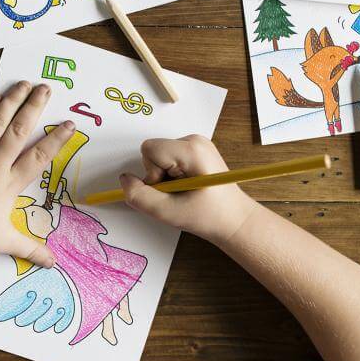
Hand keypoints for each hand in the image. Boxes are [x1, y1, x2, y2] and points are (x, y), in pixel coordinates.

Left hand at [0, 82, 74, 267]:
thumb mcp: (3, 241)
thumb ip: (30, 248)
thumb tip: (53, 263)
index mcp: (10, 183)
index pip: (39, 156)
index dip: (57, 140)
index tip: (70, 124)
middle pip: (19, 130)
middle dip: (34, 107)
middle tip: (46, 88)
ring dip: (11, 101)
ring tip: (24, 84)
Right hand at [119, 135, 257, 245]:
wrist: (235, 220)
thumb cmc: (208, 217)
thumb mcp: (168, 213)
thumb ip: (139, 196)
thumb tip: (124, 180)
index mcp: (192, 149)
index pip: (150, 150)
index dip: (152, 174)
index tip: (170, 190)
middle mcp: (195, 140)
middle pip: (154, 152)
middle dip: (158, 175)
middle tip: (178, 193)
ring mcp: (196, 143)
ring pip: (159, 156)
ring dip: (165, 177)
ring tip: (184, 191)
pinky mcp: (195, 149)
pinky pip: (168, 158)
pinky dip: (171, 174)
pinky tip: (187, 186)